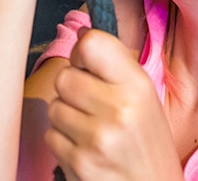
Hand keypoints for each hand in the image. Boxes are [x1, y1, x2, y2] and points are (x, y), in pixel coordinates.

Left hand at [46, 29, 182, 180]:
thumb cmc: (146, 144)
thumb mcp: (144, 98)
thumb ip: (115, 66)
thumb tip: (82, 34)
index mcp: (137, 86)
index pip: (92, 43)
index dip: (82, 52)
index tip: (88, 65)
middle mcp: (119, 109)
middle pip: (64, 77)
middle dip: (72, 89)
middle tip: (92, 105)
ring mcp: (97, 138)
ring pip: (54, 107)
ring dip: (67, 118)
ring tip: (92, 131)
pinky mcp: (79, 162)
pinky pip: (51, 136)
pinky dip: (63, 142)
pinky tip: (86, 149)